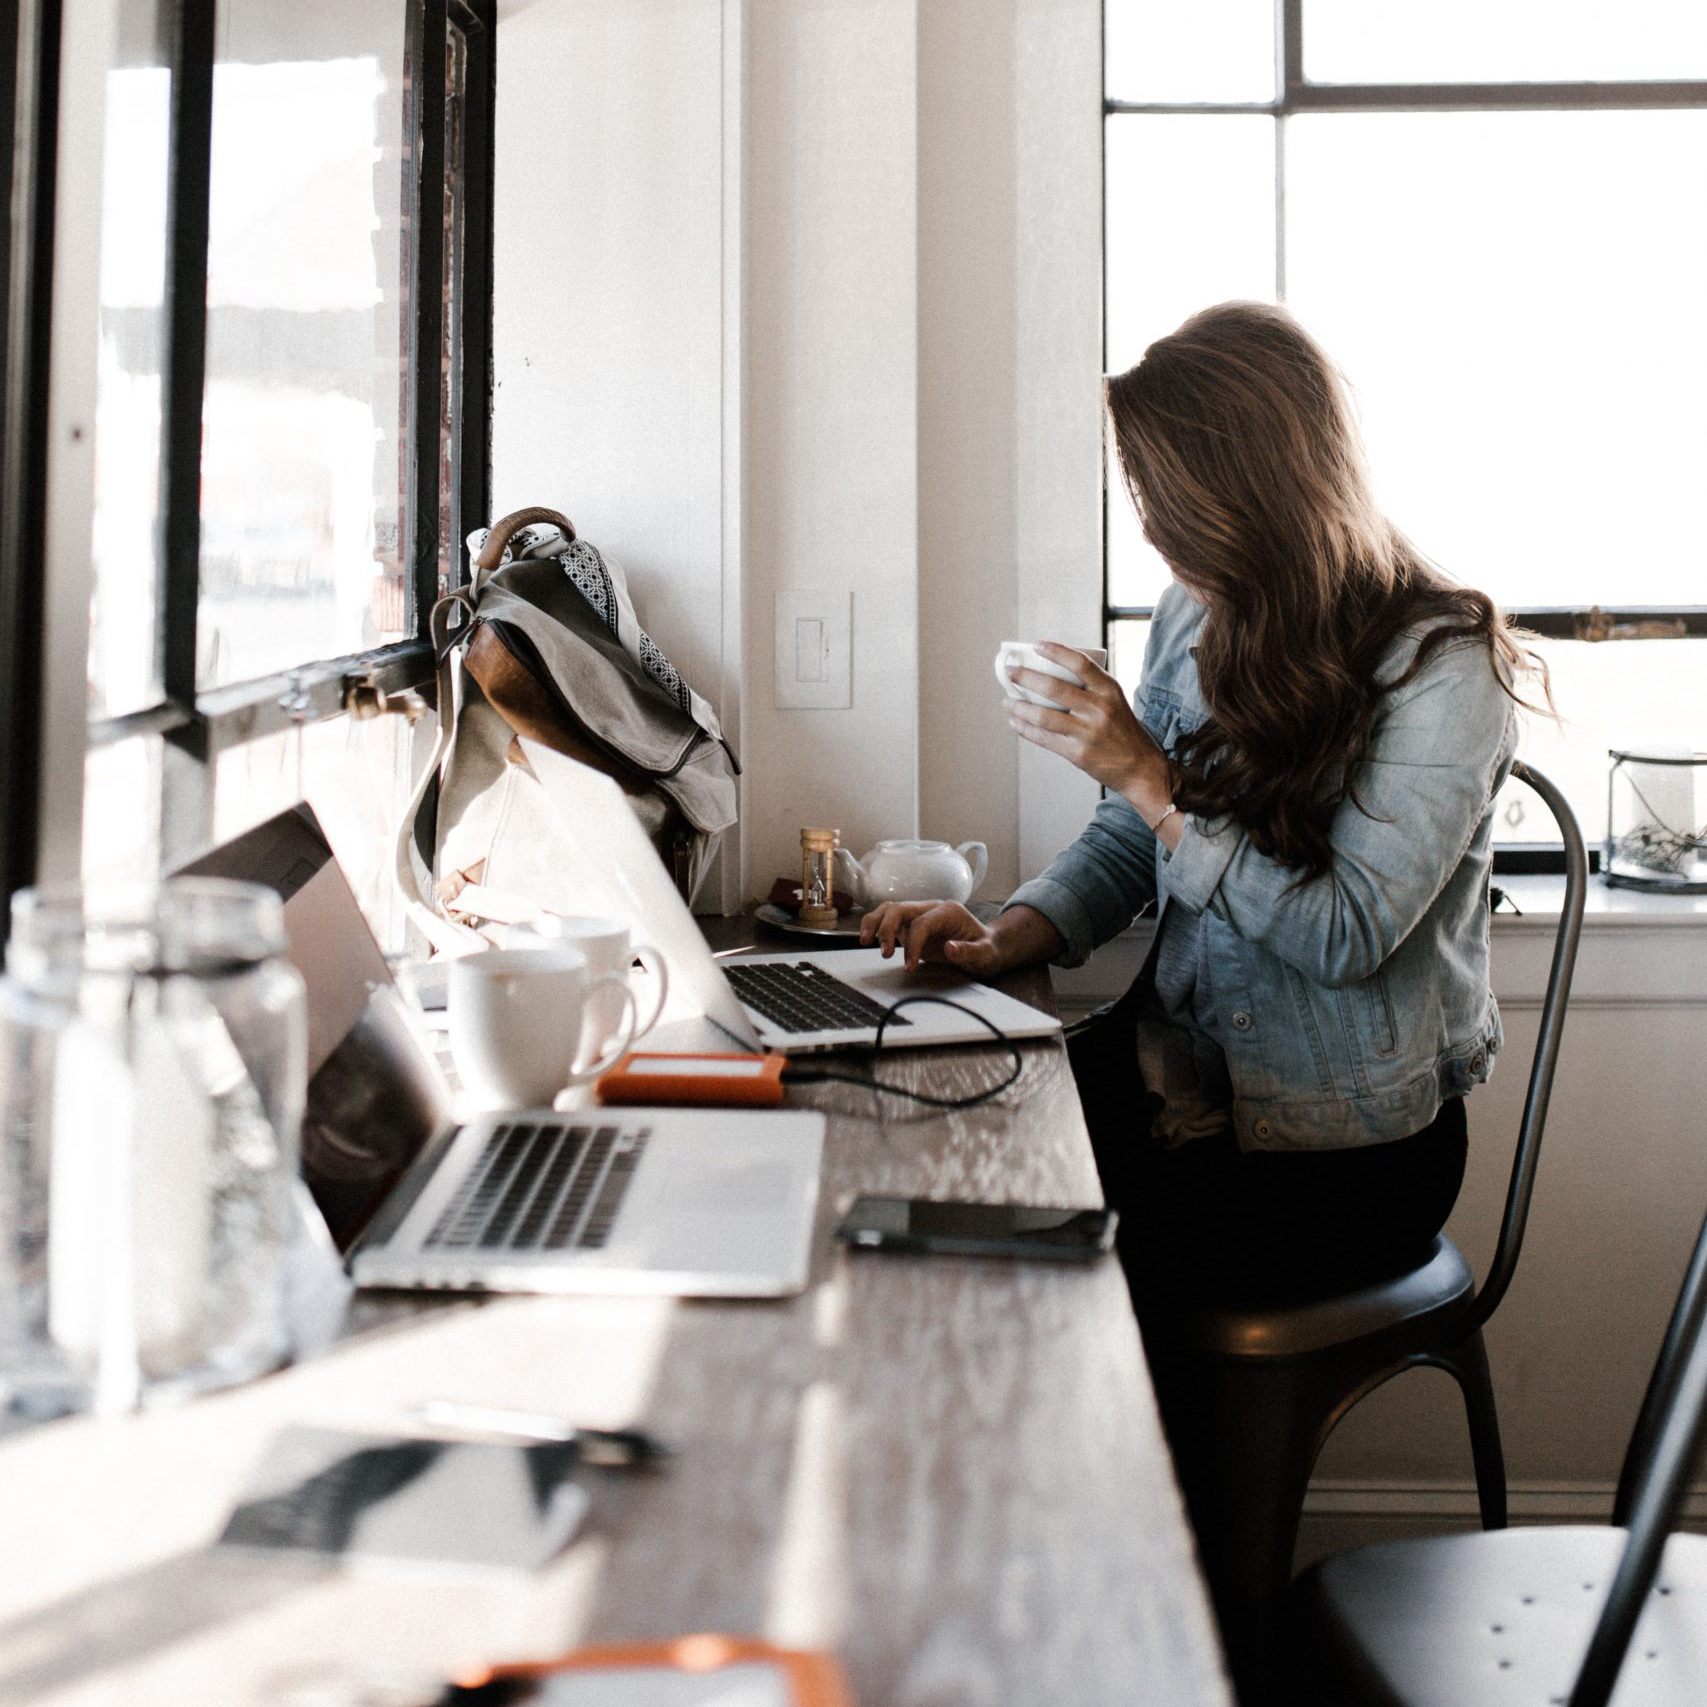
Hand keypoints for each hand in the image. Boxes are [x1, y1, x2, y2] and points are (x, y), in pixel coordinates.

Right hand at [859, 901, 1001, 974]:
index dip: (912, 944)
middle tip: (884, 954)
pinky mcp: (911, 925)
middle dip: (887, 929)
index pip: (921, 922)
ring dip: (875, 923)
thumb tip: (950, 948)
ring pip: (890, 909)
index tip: (909, 966)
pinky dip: (875, 926)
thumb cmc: (987, 950)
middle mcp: (931, 908)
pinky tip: (869, 940)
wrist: (987, 947)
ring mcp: (920, 915)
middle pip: (900, 909)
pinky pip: (888, 919)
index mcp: (949, 912)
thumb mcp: (986, 954)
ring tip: (864, 941)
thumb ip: (970, 952)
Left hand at [1005, 643, 1172, 812]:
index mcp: (1109, 689)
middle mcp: (1099, 708)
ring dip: (1019, 707)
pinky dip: (1025, 729)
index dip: (1056, 651)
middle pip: (1054, 688)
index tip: (1036, 645)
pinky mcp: (1078, 753)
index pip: (1080, 663)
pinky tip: (1015, 722)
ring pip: (1044, 715)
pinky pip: (1044, 738)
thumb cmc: (1122, 729)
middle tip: (1010, 672)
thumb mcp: (1114, 701)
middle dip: (1026, 678)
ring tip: (1006, 701)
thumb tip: (1049, 672)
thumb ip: (1090, 688)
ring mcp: (1088, 732)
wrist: (1140, 767)